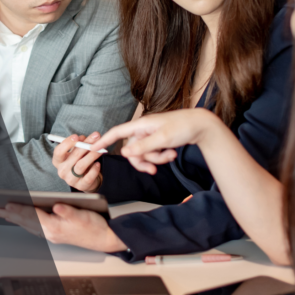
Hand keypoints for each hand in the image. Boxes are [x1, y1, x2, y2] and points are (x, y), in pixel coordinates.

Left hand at [0, 203, 126, 252]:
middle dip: (11, 215)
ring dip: (16, 219)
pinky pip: (36, 228)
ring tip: (5, 214)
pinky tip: (24, 221)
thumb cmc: (95, 227)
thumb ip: (67, 211)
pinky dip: (27, 223)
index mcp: (55, 227)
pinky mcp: (57, 234)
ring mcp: (53, 235)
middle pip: (27, 222)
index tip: (7, 204)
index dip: (19, 209)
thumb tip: (56, 207)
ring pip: (30, 226)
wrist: (105, 239)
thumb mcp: (82, 215)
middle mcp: (51, 233)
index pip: (32, 216)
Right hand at [53, 132, 103, 191]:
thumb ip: (80, 143)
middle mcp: (62, 171)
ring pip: (81, 165)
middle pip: (73, 156)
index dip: (67, 143)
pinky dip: (94, 169)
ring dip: (92, 155)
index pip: (58, 151)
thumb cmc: (79, 162)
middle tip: (96, 138)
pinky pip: (89, 176)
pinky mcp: (81, 186)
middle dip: (86, 145)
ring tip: (100, 150)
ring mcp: (71, 180)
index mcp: (58, 161)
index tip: (76, 136)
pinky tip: (98, 164)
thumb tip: (85, 138)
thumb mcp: (77, 151)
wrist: (86, 179)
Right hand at [89, 109, 221, 174]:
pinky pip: (153, 153)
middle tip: (154, 169)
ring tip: (170, 155)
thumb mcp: (161, 139)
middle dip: (143, 161)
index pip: (117, 132)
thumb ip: (142, 147)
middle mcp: (143, 130)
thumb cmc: (182, 127)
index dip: (104, 140)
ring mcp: (151, 136)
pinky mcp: (159, 140)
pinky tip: (172, 153)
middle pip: (132, 150)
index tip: (92, 148)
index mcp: (141, 125)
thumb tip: (124, 152)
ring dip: (156, 159)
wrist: (201, 125)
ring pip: (144, 154)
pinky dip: (162, 156)